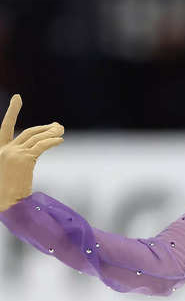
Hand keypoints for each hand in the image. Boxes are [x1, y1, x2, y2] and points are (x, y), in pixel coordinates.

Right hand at [0, 94, 63, 211]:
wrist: (5, 202)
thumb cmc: (7, 192)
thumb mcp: (11, 170)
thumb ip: (21, 157)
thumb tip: (35, 151)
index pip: (6, 127)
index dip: (12, 111)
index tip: (18, 98)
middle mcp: (6, 149)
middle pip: (28, 131)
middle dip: (44, 127)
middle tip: (57, 125)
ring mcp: (14, 153)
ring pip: (36, 138)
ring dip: (51, 133)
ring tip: (62, 131)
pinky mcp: (24, 159)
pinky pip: (41, 146)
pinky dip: (52, 141)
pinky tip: (60, 140)